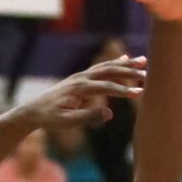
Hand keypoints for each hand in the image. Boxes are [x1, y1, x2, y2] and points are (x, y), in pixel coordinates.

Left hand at [26, 56, 146, 127]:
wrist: (33, 111)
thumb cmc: (50, 118)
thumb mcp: (67, 122)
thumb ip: (88, 117)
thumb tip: (109, 114)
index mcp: (80, 88)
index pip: (106, 87)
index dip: (124, 89)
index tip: (140, 93)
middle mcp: (82, 78)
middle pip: (110, 71)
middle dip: (130, 72)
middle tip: (148, 74)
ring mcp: (81, 76)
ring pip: (107, 66)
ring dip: (126, 64)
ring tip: (144, 61)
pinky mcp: (80, 78)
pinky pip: (101, 68)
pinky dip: (114, 63)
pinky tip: (125, 59)